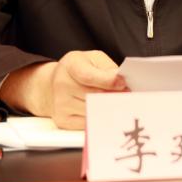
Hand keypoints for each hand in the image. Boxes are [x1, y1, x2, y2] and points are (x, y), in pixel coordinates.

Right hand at [0, 50, 125, 128]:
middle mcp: (62, 84)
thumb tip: (122, 83)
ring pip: (94, 110)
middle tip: (128, 96)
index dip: (107, 80)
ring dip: (109, 108)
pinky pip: (88, 123)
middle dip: (114, 96)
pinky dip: (100, 118)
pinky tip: (104, 111)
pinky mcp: (63, 121)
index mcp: (71, 65)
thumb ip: (108, 69)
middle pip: (94, 96)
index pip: (88, 76)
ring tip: (116, 102)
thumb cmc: (79, 69)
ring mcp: (61, 104)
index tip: (123, 83)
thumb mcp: (93, 59)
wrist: (53, 85)